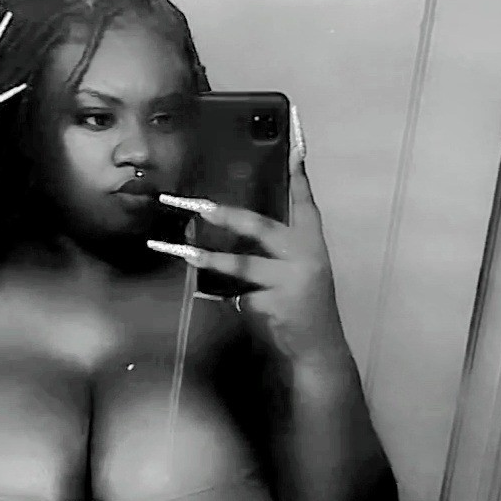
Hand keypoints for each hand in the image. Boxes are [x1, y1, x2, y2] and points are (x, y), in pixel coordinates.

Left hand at [149, 106, 349, 366]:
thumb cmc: (304, 308)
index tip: (294, 149)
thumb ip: (277, 251)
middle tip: (199, 206)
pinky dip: (219, 295)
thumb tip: (229, 227)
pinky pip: (236, 296)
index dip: (298, 177)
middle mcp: (304, 258)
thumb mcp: (302, 273)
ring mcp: (288, 283)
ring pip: (241, 265)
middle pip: (261, 228)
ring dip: (210, 258)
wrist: (316, 350)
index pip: (305, 205)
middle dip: (228, 216)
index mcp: (312, 245)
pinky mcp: (272, 306)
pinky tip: (202, 293)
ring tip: (184, 252)